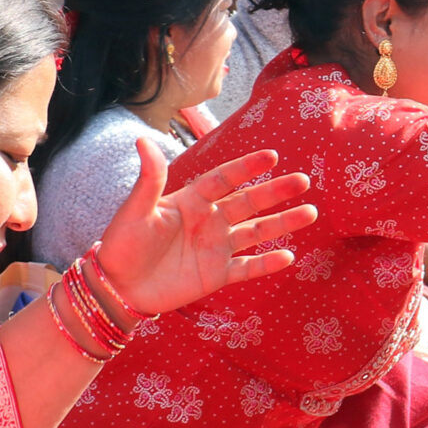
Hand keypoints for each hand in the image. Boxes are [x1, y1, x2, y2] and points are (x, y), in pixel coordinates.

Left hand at [91, 145, 316, 316]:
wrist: (117, 287)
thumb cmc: (122, 244)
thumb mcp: (135, 210)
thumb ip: (149, 179)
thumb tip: (142, 140)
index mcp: (191, 201)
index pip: (224, 179)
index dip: (246, 168)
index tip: (271, 157)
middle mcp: (209, 221)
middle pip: (248, 203)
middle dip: (275, 192)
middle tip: (303, 181)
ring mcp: (216, 248)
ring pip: (256, 232)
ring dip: (282, 223)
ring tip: (310, 212)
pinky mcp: (217, 275)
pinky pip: (248, 267)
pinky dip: (267, 264)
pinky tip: (289, 256)